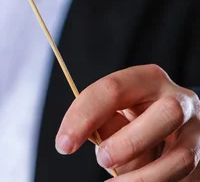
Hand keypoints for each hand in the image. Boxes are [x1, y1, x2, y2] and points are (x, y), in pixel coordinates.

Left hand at [55, 65, 199, 180]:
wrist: (177, 130)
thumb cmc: (138, 119)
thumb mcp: (120, 110)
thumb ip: (104, 119)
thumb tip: (78, 135)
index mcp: (150, 79)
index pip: (114, 88)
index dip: (84, 115)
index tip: (63, 144)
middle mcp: (180, 101)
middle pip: (165, 114)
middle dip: (130, 141)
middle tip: (101, 159)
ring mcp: (198, 133)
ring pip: (180, 158)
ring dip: (143, 178)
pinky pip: (185, 180)